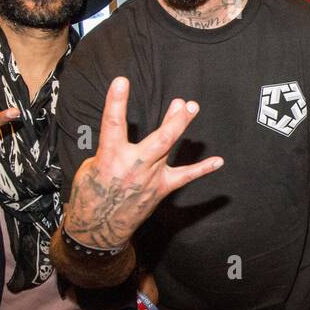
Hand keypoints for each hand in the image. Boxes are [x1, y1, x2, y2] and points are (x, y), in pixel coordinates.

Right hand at [65, 77, 222, 249]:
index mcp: (110, 157)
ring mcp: (150, 178)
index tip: (122, 81)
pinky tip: (218, 161)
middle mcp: (134, 166)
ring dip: (180, 126)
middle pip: (159, 139)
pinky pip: (184, 177)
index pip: (113, 124)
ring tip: (191, 107)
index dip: (117, 102)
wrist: (98, 228)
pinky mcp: (161, 189)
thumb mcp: (91, 167)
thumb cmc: (90, 195)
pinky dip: (202, 169)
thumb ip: (110, 149)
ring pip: (170, 149)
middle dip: (173, 119)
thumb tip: (122, 136)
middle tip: (182, 102)